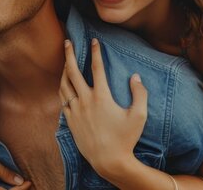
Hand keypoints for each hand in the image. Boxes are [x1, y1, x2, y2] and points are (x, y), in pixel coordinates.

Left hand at [59, 38, 147, 176]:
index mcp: (101, 97)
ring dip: (64, 70)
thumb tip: (135, 76)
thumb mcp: (139, 116)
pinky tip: (64, 85)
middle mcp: (85, 101)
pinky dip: (62, 89)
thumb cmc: (126, 139)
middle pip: (72, 71)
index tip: (94, 41)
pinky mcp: (70, 120)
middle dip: (69, 54)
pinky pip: (63, 100)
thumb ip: (140, 94)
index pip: (96, 68)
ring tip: (65, 62)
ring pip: (64, 85)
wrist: (108, 160)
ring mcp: (75, 111)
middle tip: (67, 41)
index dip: (95, 52)